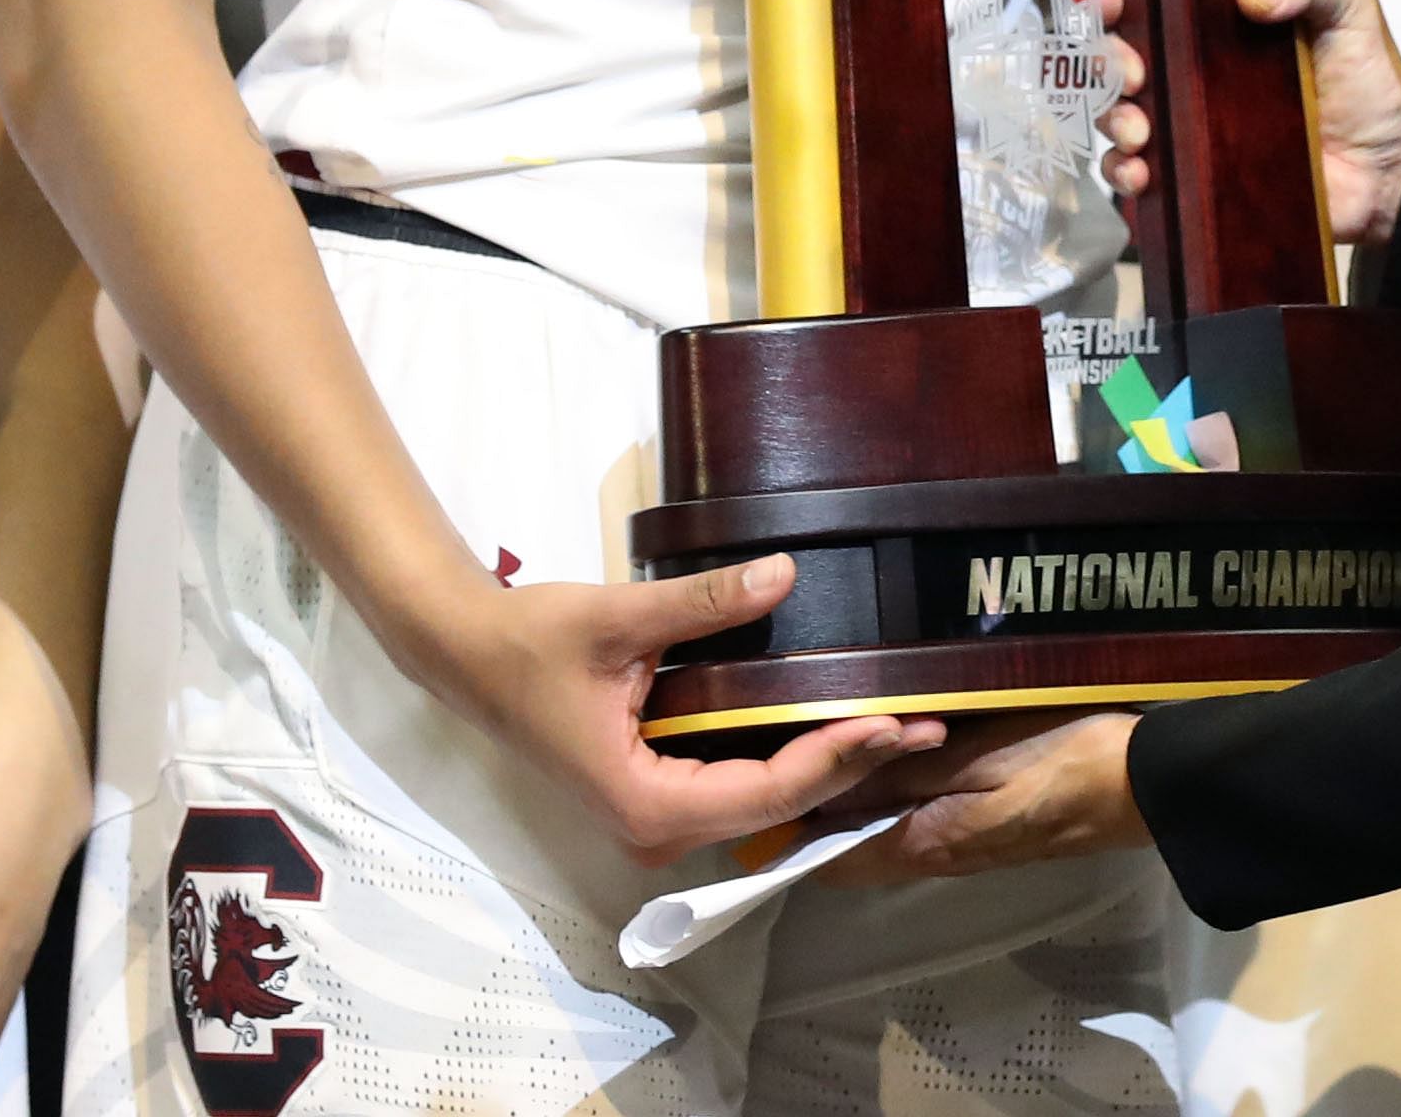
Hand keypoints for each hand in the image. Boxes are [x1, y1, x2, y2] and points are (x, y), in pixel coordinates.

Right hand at [410, 554, 942, 867]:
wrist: (472, 657)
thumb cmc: (535, 641)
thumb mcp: (621, 616)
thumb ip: (705, 601)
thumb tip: (786, 573)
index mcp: (645, 802)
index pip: (761, 791)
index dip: (830, 759)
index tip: (889, 722)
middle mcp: (656, 827)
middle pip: (773, 806)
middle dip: (848, 765)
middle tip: (927, 726)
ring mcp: (659, 815)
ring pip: (762, 800)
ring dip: (828, 763)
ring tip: (902, 725)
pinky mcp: (661, 789)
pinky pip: (740, 784)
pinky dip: (792, 757)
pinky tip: (839, 724)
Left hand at [807, 710, 1147, 883]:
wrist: (1139, 785)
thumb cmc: (1060, 762)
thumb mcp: (980, 755)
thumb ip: (907, 771)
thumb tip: (835, 786)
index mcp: (925, 843)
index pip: (832, 858)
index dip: (790, 829)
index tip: (760, 778)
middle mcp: (934, 855)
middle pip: (855, 843)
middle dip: (819, 804)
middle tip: (789, 736)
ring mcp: (962, 844)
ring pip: (885, 826)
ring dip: (856, 792)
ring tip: (830, 728)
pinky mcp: (985, 826)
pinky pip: (917, 813)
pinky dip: (892, 785)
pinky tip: (893, 740)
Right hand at [1103, 0, 1400, 241]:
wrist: (1390, 174)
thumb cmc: (1371, 86)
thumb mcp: (1351, 9)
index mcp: (1223, 18)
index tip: (1114, 1)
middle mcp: (1197, 68)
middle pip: (1123, 53)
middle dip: (1109, 59)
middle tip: (1134, 74)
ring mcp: (1192, 123)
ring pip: (1121, 112)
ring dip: (1114, 117)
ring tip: (1140, 131)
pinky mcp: (1196, 174)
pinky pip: (1140, 172)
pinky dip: (1126, 170)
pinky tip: (1143, 171)